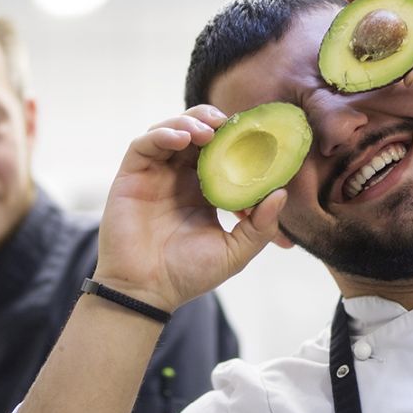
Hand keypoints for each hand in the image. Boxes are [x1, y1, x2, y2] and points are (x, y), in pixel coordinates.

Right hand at [94, 105, 285, 310]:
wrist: (147, 291)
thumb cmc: (188, 275)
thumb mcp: (235, 252)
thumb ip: (260, 226)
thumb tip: (281, 194)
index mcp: (204, 191)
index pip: (222, 153)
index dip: (238, 142)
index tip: (257, 138)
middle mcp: (179, 177)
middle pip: (197, 133)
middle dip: (214, 122)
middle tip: (231, 123)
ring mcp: (154, 174)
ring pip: (172, 131)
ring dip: (190, 122)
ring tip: (208, 131)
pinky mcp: (132, 175)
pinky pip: (145, 144)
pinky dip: (163, 134)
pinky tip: (182, 139)